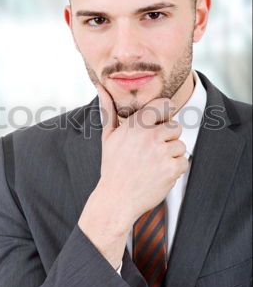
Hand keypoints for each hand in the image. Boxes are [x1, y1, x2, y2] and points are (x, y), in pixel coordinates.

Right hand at [78, 83, 187, 267]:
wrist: (116, 199)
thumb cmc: (112, 166)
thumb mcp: (108, 137)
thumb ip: (109, 110)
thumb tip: (102, 88)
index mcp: (135, 124)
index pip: (164, 105)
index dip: (165, 114)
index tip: (159, 124)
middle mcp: (149, 135)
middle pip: (175, 126)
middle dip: (167, 138)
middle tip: (152, 151)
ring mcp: (161, 152)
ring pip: (180, 145)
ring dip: (171, 155)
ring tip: (153, 165)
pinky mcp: (171, 169)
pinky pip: (183, 162)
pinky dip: (175, 169)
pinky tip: (158, 174)